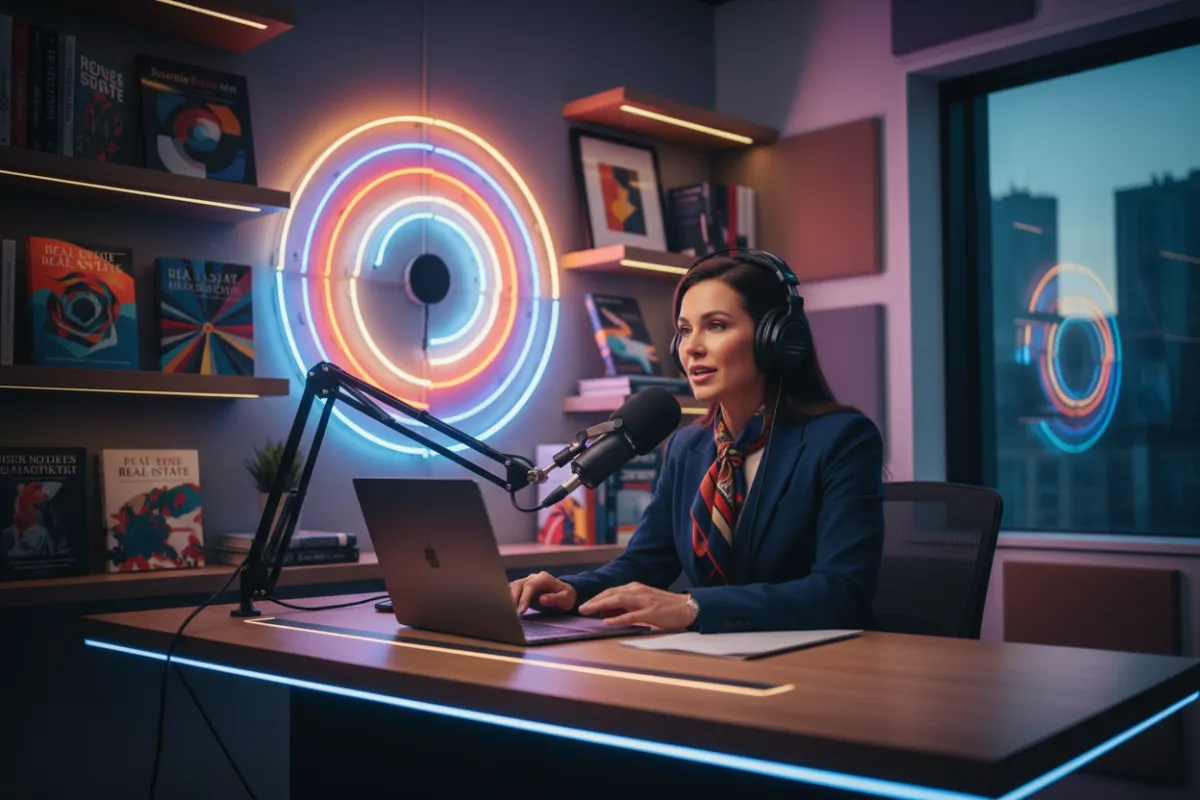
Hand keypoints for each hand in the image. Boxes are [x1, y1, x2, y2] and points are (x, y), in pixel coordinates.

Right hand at [509, 571, 576, 614]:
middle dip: (513, 598)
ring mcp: (527, 581)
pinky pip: (513, 589)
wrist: (565, 593)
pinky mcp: (523, 587)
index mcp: (544, 578)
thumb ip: (554, 598)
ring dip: (509, 597)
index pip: (530, 586)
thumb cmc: (566, 597)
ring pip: (513, 586)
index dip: (524, 598)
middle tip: (512, 612)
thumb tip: (542, 599)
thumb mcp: (565, 599)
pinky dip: (508, 596)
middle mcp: (534, 577)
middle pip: (519, 584)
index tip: (521, 611)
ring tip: (508, 611)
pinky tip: (506, 606)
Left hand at [577, 582, 693, 628]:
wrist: (687, 607)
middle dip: (594, 600)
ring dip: (600, 605)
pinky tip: (606, 621)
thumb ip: (629, 604)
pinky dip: (617, 618)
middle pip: (611, 594)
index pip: (612, 591)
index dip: (597, 597)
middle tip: (581, 608)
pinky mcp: (650, 613)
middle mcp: (637, 591)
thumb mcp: (645, 600)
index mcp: (636, 588)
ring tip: (587, 611)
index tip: (585, 604)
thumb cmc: (665, 606)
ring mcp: (644, 602)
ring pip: (617, 601)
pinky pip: (630, 616)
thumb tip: (610, 612)